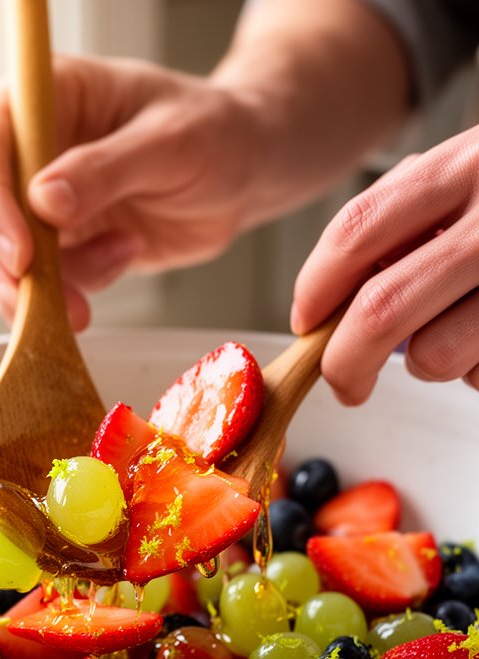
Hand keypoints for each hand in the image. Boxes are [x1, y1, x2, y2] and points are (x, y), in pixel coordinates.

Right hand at [0, 55, 252, 328]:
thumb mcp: (171, 142)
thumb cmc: (214, 134)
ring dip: (46, 286)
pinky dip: (74, 292)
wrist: (242, 173)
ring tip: (121, 256)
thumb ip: (107, 169)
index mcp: (44, 98)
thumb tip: (44, 202)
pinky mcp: (58, 250)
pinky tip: (124, 255)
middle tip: (46, 296)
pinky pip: (38, 288)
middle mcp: (26, 152)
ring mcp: (36, 206)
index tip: (22, 255)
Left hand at [291, 125, 478, 402]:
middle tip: (345, 383)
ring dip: (429, 365)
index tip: (305, 323)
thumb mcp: (469, 176)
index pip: (356, 233)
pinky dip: (477, 372)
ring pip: (433, 357)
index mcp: (464, 166)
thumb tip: (326, 305)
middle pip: (382, 309)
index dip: (314, 290)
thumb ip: (404, 220)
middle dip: (345, 363)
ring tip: (459, 335)